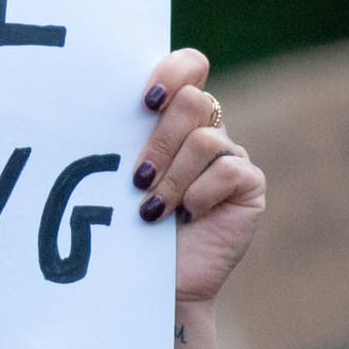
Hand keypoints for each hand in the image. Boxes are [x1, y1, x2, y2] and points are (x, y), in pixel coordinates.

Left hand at [132, 49, 265, 304]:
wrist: (153, 282)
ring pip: (205, 139)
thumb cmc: (128, 226)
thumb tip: (99, 103)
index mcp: (173, 115)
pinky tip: (186, 216)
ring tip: (151, 210)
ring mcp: (231, 156)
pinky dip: (200, 193)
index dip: (173, 71)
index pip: (189, 66)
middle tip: (137, 178)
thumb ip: (124, 136)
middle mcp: (206, 128)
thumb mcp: (120, 174)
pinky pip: (228, 170)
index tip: (145, 100)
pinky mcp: (249, 185)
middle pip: (193, 101)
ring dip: (172, 177)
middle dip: (160, 141)